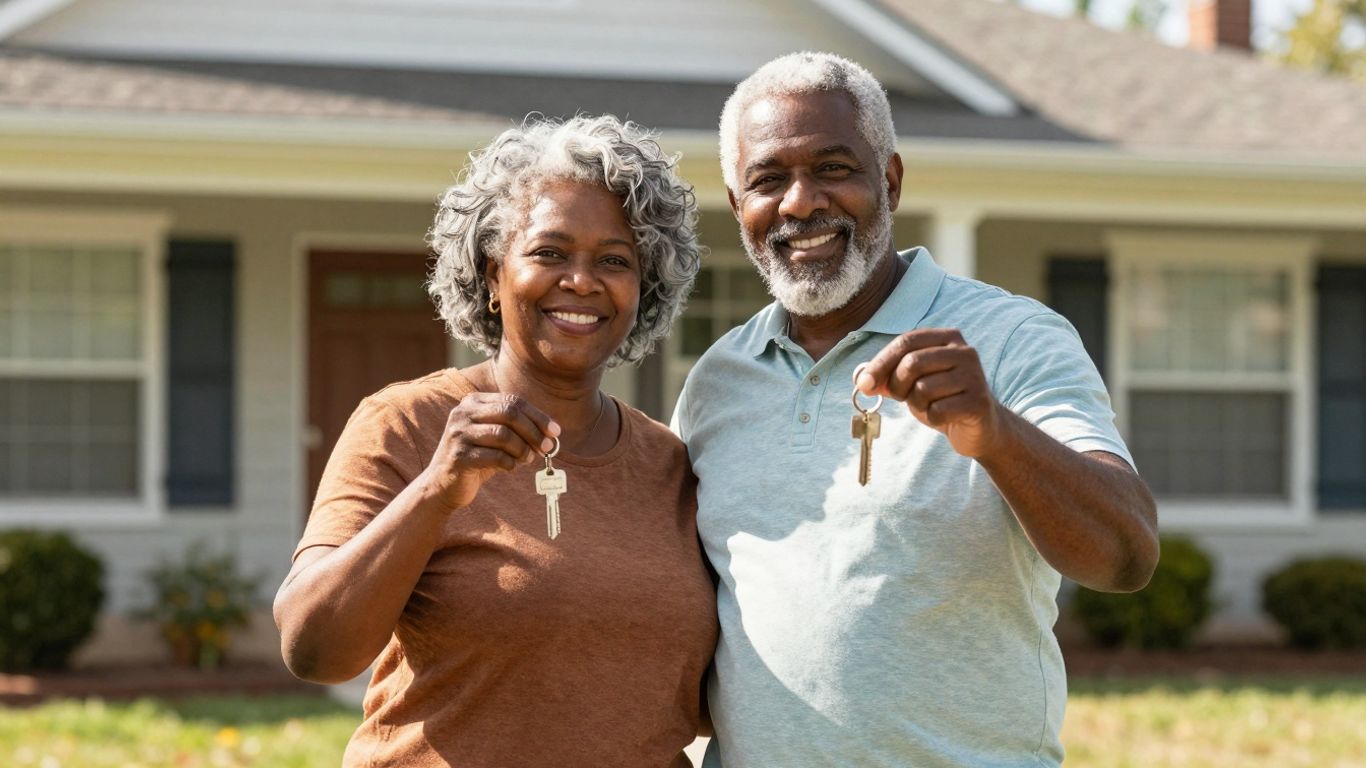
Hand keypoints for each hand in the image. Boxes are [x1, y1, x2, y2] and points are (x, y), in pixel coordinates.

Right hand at [420, 393, 559, 510]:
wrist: (443, 485)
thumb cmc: (477, 458)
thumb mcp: (496, 438)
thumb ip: (518, 430)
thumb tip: (552, 434)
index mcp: (473, 402)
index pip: (513, 401)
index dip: (538, 416)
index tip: (556, 432)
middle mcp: (462, 413)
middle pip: (510, 413)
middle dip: (534, 431)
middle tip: (548, 447)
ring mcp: (458, 434)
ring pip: (504, 434)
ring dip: (523, 449)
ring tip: (527, 459)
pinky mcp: (458, 457)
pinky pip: (496, 457)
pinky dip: (510, 463)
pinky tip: (510, 467)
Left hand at [855, 328, 1004, 457]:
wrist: (979, 427)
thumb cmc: (941, 399)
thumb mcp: (911, 383)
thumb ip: (887, 377)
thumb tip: (862, 379)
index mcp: (947, 338)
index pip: (905, 341)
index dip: (880, 363)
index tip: (864, 384)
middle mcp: (964, 352)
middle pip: (912, 363)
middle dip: (897, 385)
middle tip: (903, 398)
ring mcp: (974, 376)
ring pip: (923, 388)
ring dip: (917, 404)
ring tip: (930, 406)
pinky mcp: (978, 402)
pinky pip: (938, 410)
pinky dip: (932, 418)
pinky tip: (945, 417)